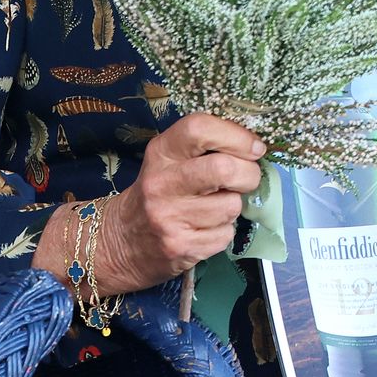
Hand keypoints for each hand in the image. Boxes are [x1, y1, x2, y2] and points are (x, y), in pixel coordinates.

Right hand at [64, 115, 265, 292]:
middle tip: (246, 179)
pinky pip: (226, 234)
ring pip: (231, 206)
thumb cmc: (156, 194)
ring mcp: (170, 218)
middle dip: (249, 174)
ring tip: (216, 207)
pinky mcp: (182, 247)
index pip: (199, 129)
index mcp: (160, 153)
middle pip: (224, 168)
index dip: (236, 136)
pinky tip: (206, 228)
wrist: (121, 242)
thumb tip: (255, 147)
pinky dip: (224, 231)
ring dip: (233, 207)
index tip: (255, 147)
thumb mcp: (167, 162)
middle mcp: (161, 183)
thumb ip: (202, 150)